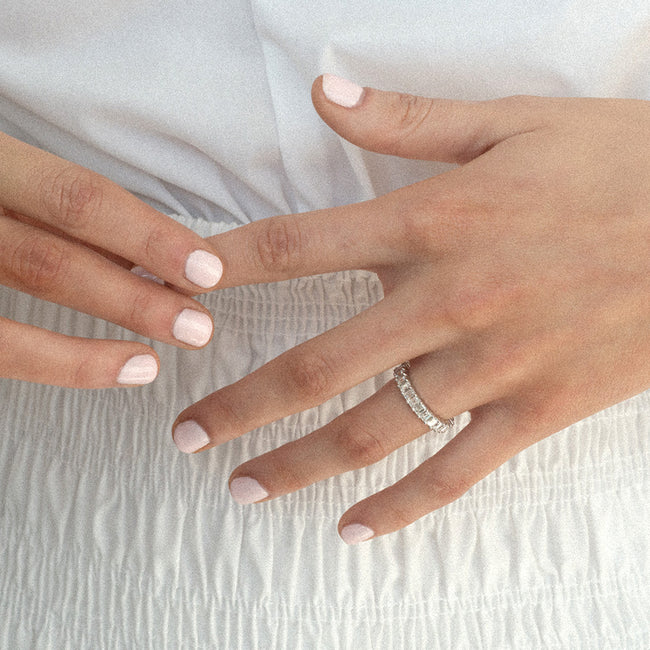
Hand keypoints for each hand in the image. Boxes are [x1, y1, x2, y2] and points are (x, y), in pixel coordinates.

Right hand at [0, 132, 221, 386]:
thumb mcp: (4, 173)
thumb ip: (40, 196)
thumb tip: (135, 244)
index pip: (73, 197)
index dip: (146, 235)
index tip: (206, 269)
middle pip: (48, 255)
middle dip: (133, 295)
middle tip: (198, 325)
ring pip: (14, 303)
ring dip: (89, 345)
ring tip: (152, 362)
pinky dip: (51, 364)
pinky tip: (106, 370)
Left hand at [173, 75, 649, 542]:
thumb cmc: (615, 165)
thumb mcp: (511, 122)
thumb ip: (406, 118)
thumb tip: (324, 90)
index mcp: (433, 223)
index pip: (300, 246)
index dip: (231, 266)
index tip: (184, 296)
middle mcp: (449, 302)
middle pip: (319, 364)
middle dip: (242, 403)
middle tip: (185, 433)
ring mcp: (492, 367)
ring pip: (374, 431)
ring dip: (299, 464)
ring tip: (242, 488)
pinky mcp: (537, 411)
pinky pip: (456, 472)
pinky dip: (401, 507)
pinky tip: (353, 530)